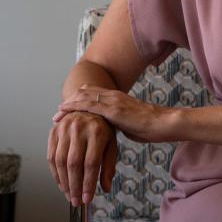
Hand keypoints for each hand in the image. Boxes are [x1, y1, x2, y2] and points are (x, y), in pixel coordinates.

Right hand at [47, 109, 115, 206]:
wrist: (88, 106)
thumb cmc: (102, 127)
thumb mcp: (111, 143)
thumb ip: (108, 166)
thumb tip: (105, 187)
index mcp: (97, 131)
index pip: (91, 163)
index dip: (88, 183)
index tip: (87, 198)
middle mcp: (79, 128)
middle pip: (74, 163)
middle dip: (74, 186)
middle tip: (75, 201)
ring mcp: (64, 128)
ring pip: (60, 161)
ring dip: (63, 182)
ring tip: (68, 194)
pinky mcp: (54, 130)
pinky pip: (51, 155)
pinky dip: (54, 173)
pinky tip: (60, 182)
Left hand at [53, 83, 175, 142]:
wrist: (164, 124)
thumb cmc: (151, 127)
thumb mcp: (131, 123)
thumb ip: (119, 123)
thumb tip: (112, 129)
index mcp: (118, 98)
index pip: (94, 93)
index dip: (80, 99)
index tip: (69, 108)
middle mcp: (113, 95)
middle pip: (86, 92)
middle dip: (71, 101)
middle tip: (59, 111)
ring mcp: (112, 100)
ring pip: (83, 96)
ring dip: (69, 104)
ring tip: (57, 114)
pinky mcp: (112, 109)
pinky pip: (88, 105)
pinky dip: (73, 107)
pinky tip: (64, 112)